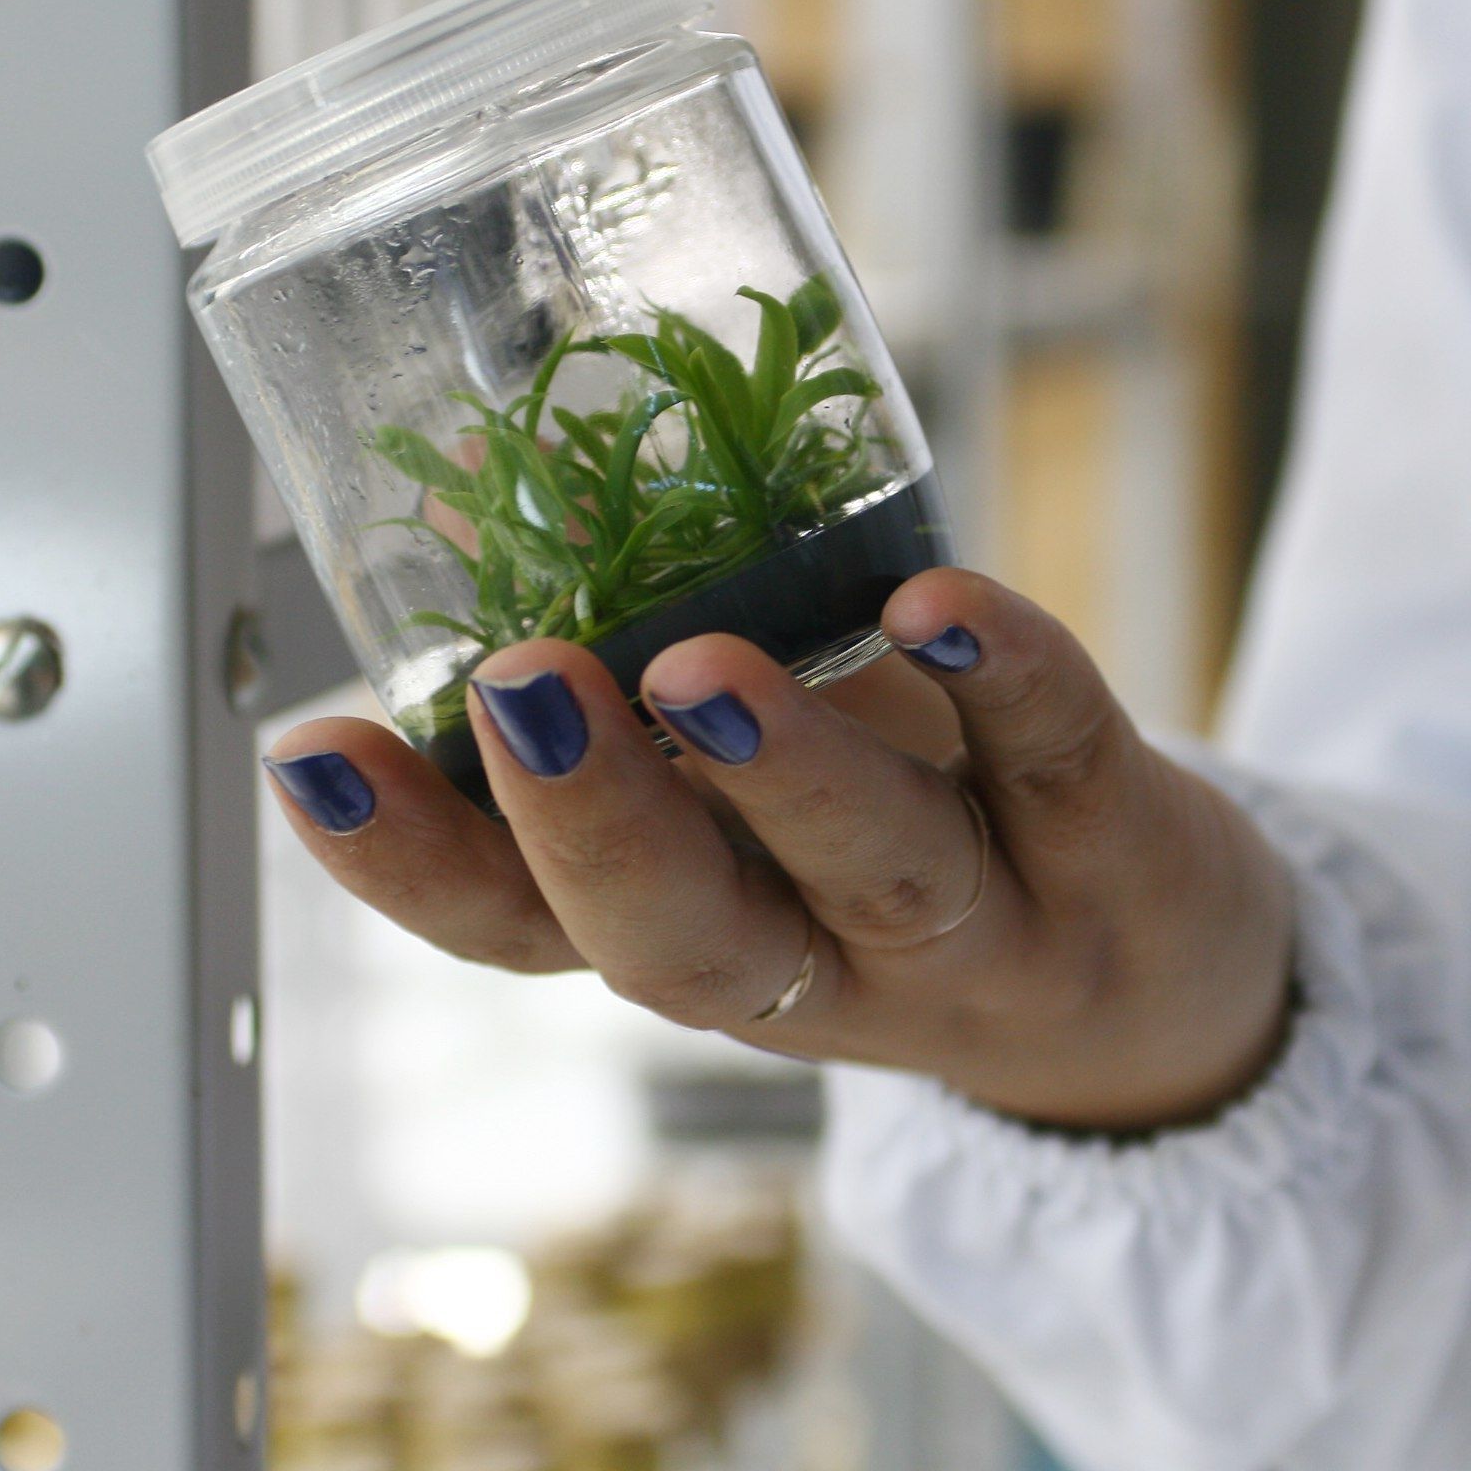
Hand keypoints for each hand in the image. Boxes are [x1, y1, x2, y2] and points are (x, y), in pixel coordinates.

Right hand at [260, 569, 1295, 1129]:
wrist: (1161, 982)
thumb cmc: (907, 842)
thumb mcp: (754, 790)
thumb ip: (632, 680)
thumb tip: (460, 487)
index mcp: (699, 930)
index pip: (525, 929)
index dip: (413, 862)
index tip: (309, 754)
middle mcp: (821, 961)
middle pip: (687, 937)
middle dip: (595, 823)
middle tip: (523, 694)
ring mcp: (979, 923)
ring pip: (872, 869)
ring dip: (782, 770)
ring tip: (698, 669)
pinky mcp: (1118, 844)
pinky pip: (1059, 757)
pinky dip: (1005, 679)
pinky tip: (940, 602)